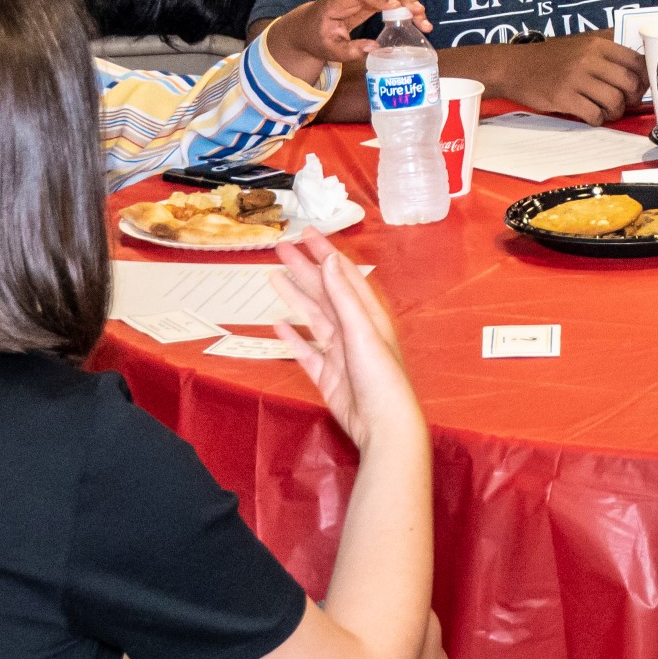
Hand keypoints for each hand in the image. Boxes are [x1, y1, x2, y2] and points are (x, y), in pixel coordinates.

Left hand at [262, 0, 427, 86]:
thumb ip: (350, 50)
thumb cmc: (317, 37)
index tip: (395, 6)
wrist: (309, 27)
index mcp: (338, 0)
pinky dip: (406, 5)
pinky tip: (418, 18)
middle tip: (418, 12)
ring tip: (423, 18)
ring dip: (408, 0)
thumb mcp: (329, 49)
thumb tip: (375, 48)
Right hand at [270, 236, 421, 457]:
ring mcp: (338, 352)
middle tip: (281, 249)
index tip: (307, 234)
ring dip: (295, 296)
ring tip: (274, 276)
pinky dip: (292, 337)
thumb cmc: (380, 377)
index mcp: (367, 314)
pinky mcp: (327, 375)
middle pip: (323, 292)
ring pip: (312, 317)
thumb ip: (343, 296)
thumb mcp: (362, 330)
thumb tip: (329, 260)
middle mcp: (353, 329)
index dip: (325, 253)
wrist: (383, 425)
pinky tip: (278, 324)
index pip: (343, 275)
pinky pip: (305, 351)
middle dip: (304, 269)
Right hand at [489, 33, 646, 124]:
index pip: (635, 60)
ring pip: (614, 100)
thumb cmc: (551, 59)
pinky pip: (594, 113)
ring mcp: (575, 78)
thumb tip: (639, 71)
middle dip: (632, 98)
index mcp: (596, 44)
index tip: (641, 87)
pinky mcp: (563, 96)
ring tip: (607, 111)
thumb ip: (606, 56)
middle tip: (625, 103)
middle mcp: (588, 58)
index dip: (644, 78)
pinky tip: (591, 116)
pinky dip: (597, 119)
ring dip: (615, 111)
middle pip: (629, 83)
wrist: (516, 66)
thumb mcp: (580, 46)